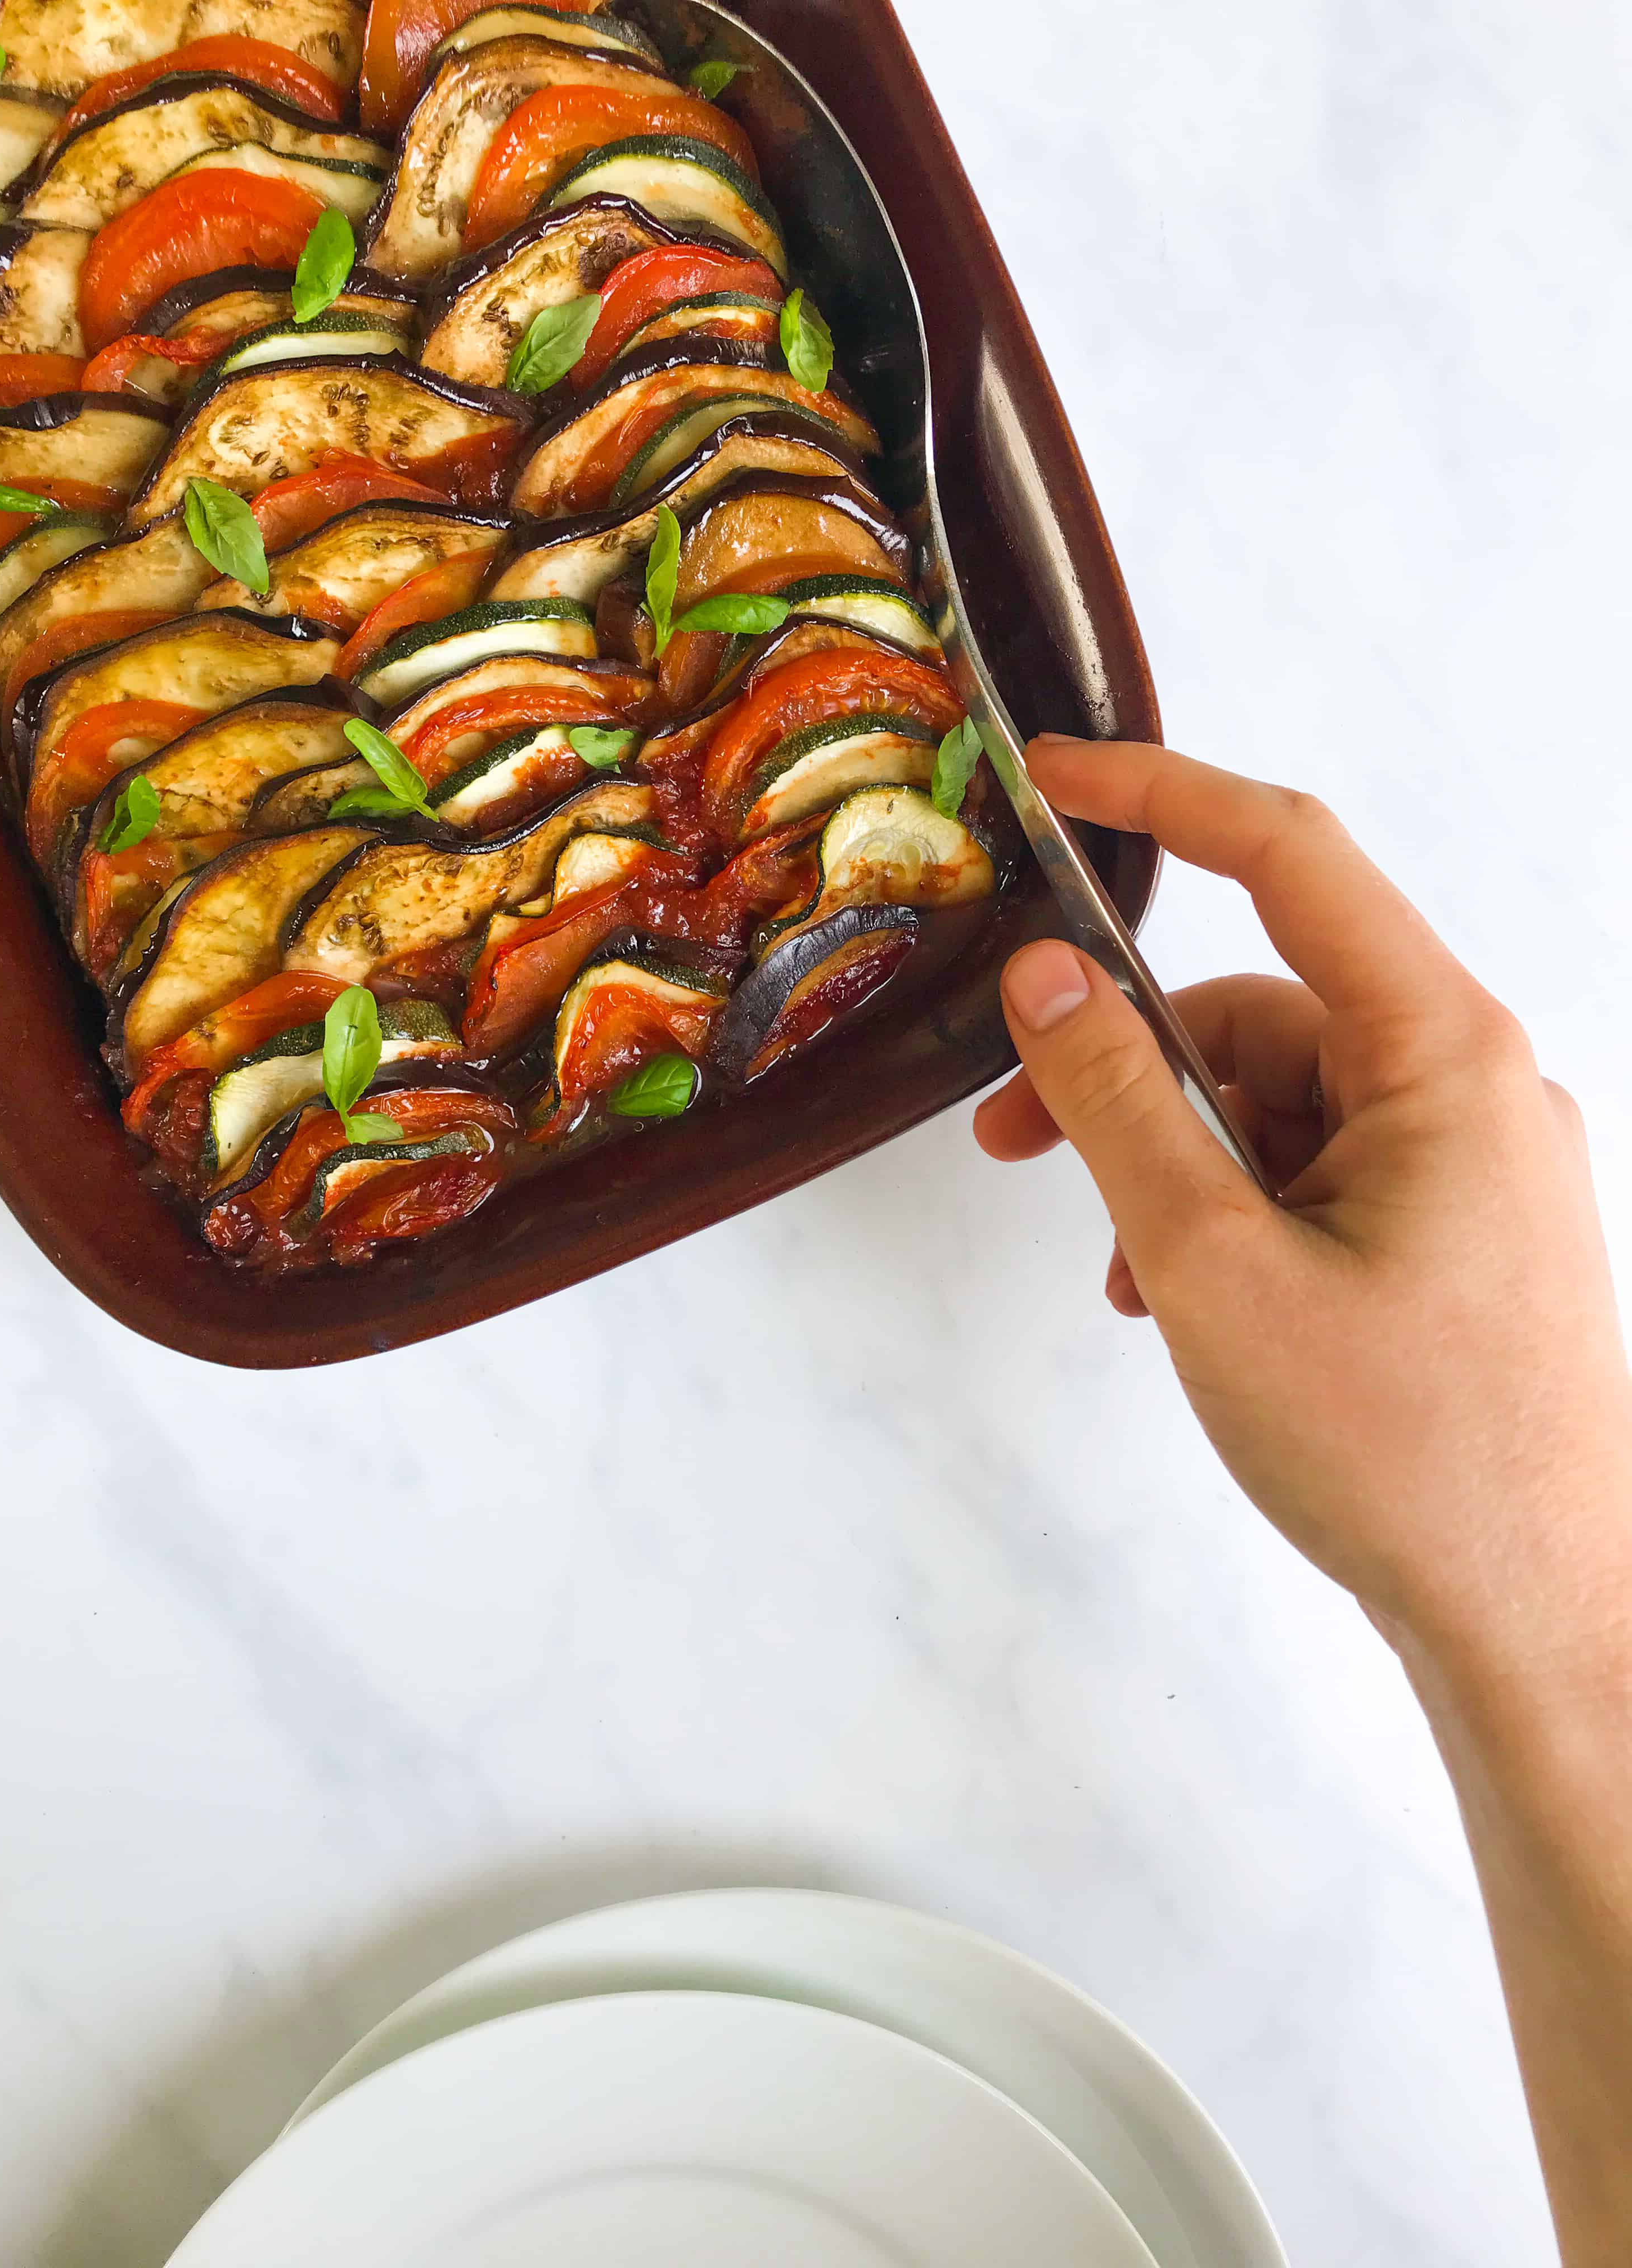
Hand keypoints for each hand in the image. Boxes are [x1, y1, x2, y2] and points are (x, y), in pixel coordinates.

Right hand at [974, 736, 1631, 1660]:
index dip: (1163, 797)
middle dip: (1131, 1063)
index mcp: (1447, 1055)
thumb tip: (1048, 975)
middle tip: (1009, 1139)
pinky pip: (1319, 1172)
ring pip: (1282, 1102)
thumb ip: (1120, 1102)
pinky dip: (1234, 1211)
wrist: (1540, 1620)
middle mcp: (1475, 1086)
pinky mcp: (1459, 1231)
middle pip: (1268, 1007)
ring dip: (1177, 1164)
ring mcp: (1473, 1163)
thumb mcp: (1215, 1265)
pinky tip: (1181, 1302)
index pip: (1294, 860)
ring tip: (1122, 1278)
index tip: (1051, 777)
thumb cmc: (1402, 1454)